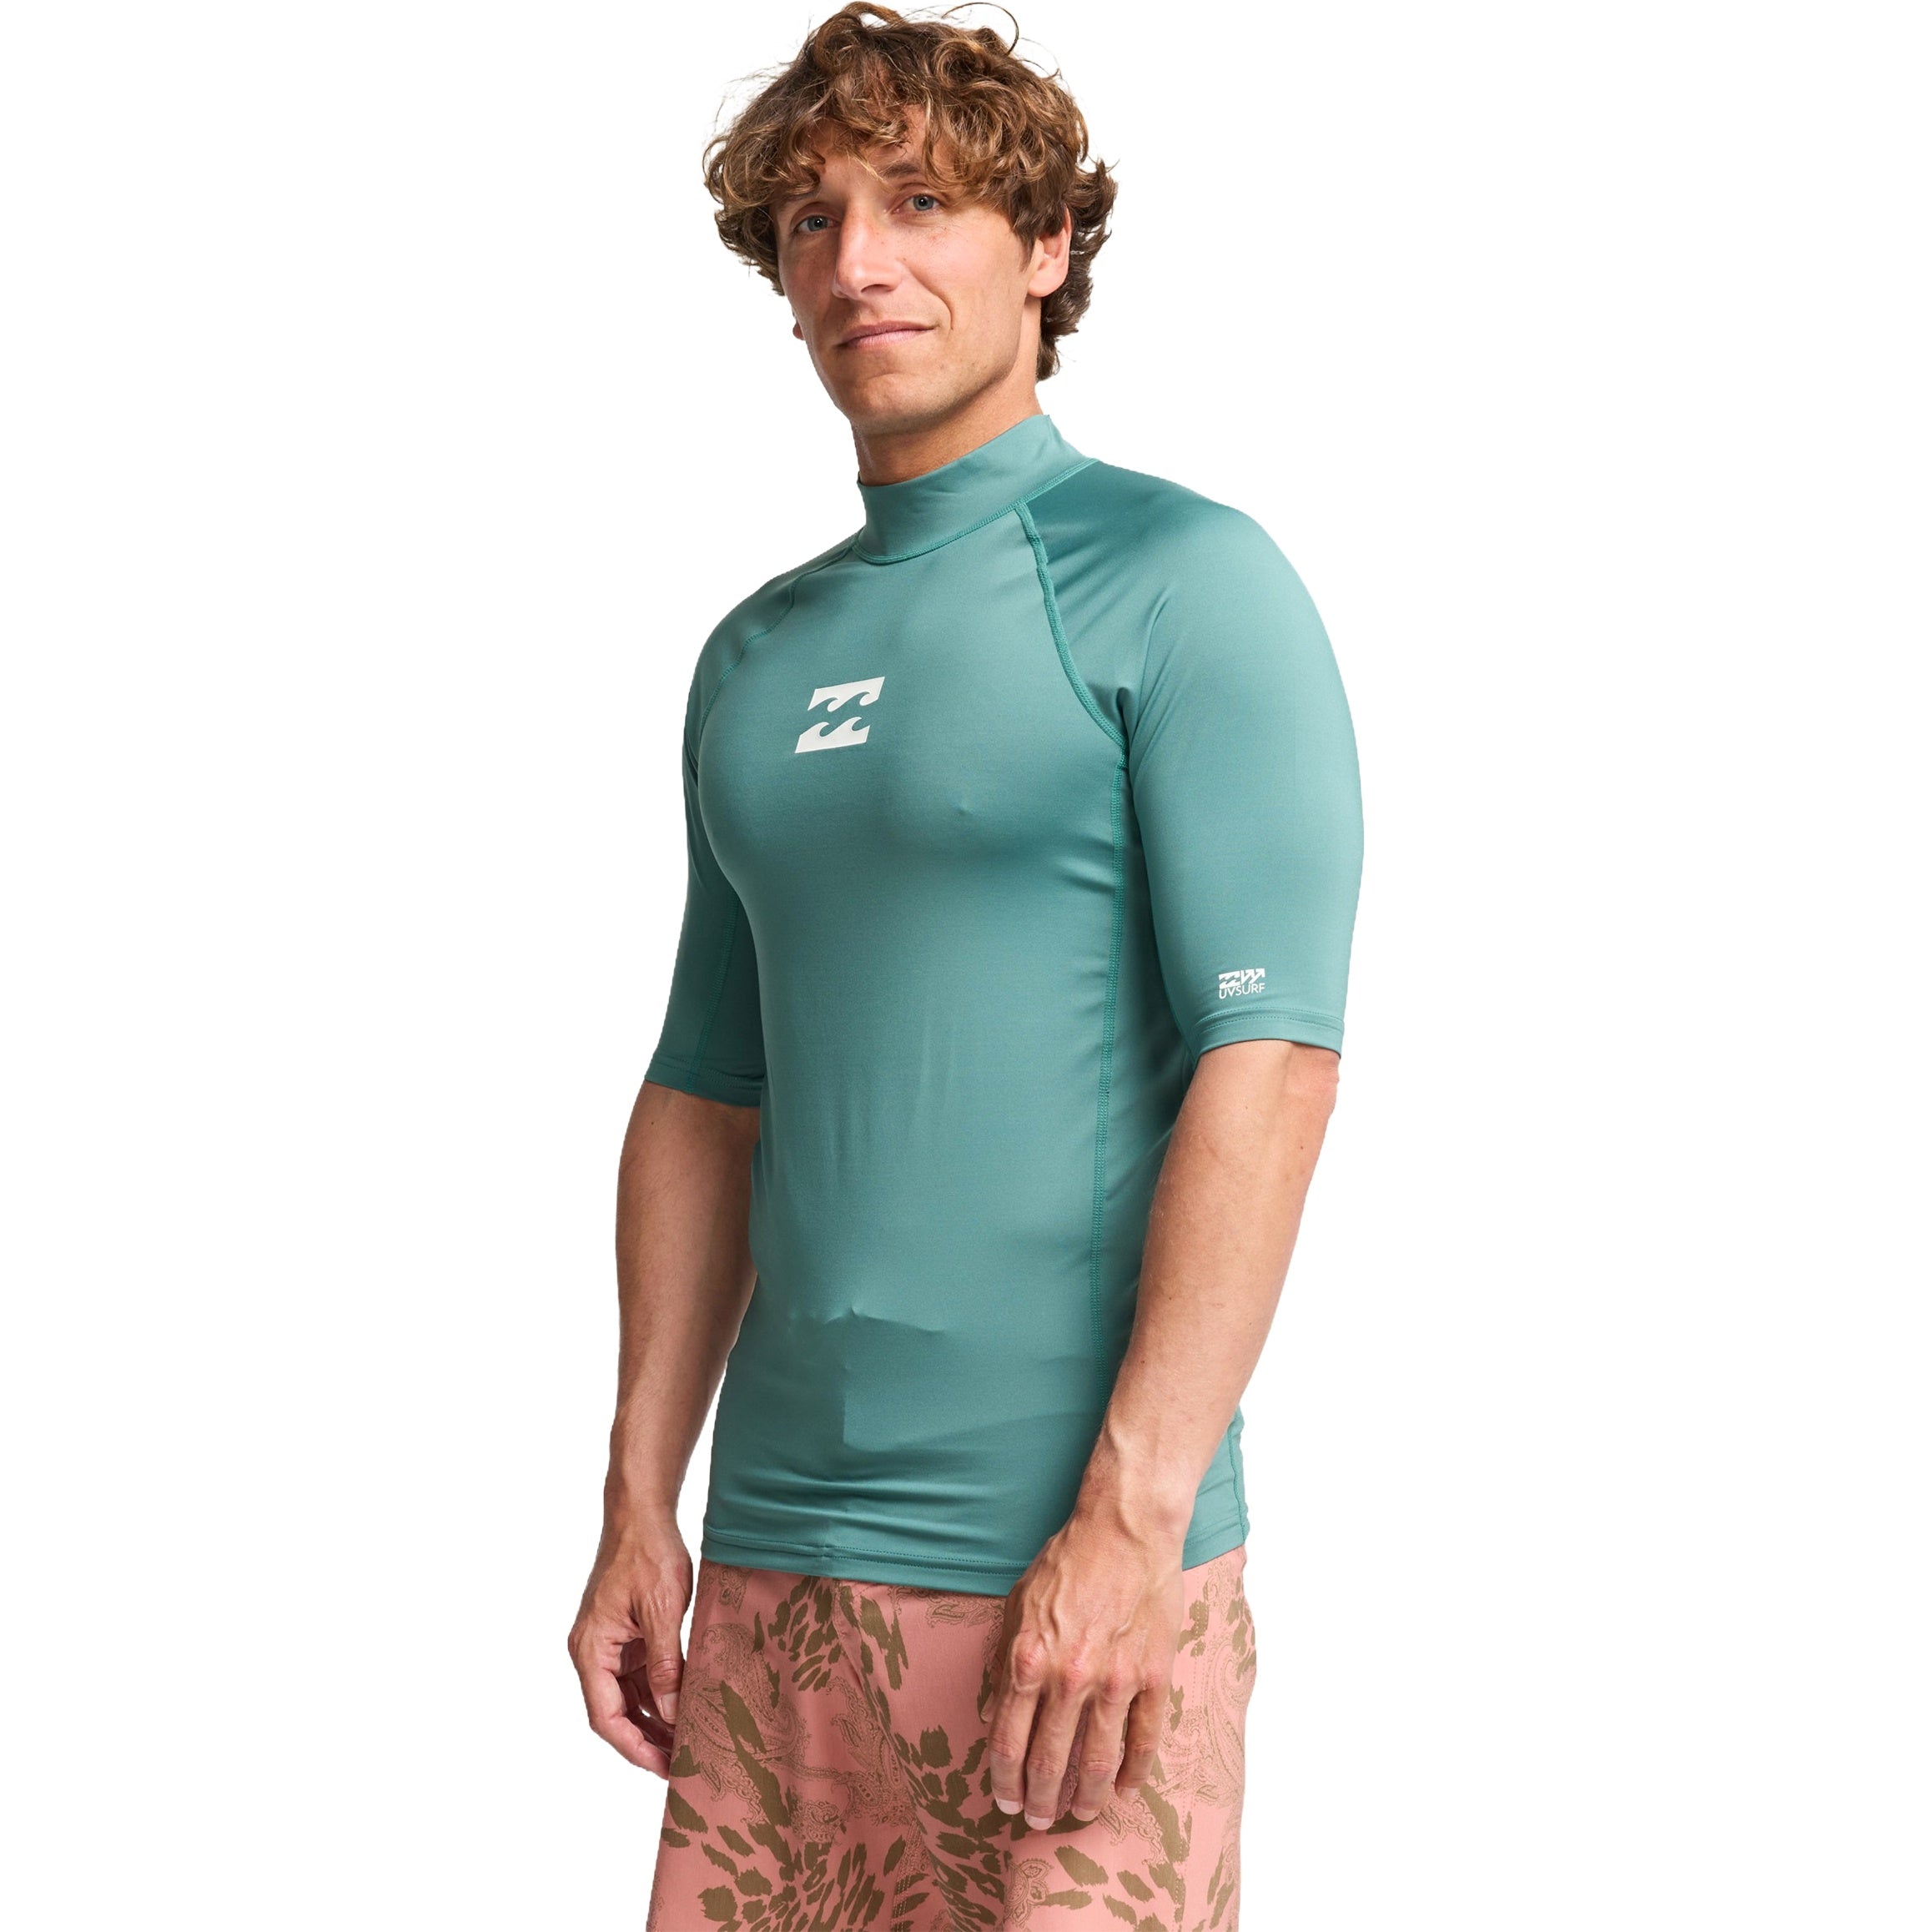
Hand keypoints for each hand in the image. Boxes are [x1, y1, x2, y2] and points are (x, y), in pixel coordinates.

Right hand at [567, 1516, 693, 1775]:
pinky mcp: (625, 1635)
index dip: (635, 1747)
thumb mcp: (663, 1611)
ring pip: (628, 1698)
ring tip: (688, 1744)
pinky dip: (660, 1695)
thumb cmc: (647, 1553)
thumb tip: (674, 1713)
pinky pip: (639, 1676)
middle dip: (648, 1741)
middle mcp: (593, 1651)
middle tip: (684, 1765)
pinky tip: (685, 1708)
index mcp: (591, 1649)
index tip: (665, 1768)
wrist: (641, 1513)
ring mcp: (608, 1644)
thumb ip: (666, 1665)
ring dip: (655, 1721)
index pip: (606, 1717)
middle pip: (615, 1713)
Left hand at [988, 1515, 1185, 1827]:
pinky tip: (1124, 1789)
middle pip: (1050, 1762)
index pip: (1008, 1741)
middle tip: (1037, 1821)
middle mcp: (1069, 1677)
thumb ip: (1000, 1661)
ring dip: (1085, 1798)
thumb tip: (988, 1715)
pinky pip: (1145, 1739)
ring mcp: (1115, 1680)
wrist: (1125, 1530)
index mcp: (1028, 1660)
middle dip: (1040, 1801)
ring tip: (1079, 1815)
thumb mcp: (1015, 1604)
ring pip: (1098, 1762)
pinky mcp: (1154, 1676)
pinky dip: (1134, 1772)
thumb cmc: (1066, 1562)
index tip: (1004, 1801)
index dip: (1004, 1780)